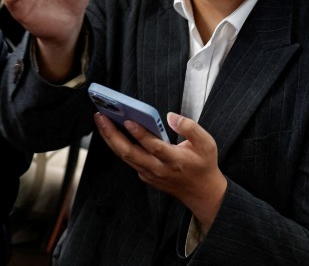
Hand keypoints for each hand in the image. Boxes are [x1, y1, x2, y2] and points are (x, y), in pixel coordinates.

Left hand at [94, 111, 227, 229]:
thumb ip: (190, 127)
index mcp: (174, 160)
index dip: (140, 134)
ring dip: (110, 138)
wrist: (201, 193)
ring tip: (102, 120)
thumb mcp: (207, 143)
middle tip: (101, 116)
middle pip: (130, 153)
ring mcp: (149, 174)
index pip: (153, 147)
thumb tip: (171, 116)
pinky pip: (128, 160)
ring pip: (125, 156)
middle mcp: (158, 169)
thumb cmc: (203, 165)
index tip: (129, 120)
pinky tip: (113, 132)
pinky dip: (118, 146)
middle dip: (112, 134)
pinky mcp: (145, 175)